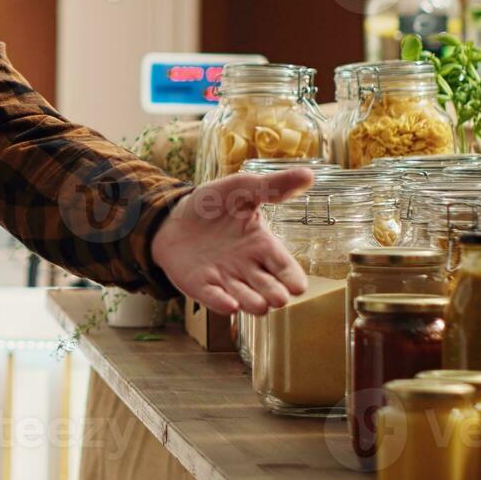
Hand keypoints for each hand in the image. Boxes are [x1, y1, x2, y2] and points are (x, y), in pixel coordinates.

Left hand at [150, 166, 312, 314]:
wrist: (172, 216)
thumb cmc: (214, 204)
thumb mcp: (242, 189)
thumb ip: (272, 186)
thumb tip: (308, 174)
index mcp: (262, 245)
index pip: (285, 268)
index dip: (293, 278)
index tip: (298, 286)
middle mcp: (248, 267)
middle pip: (270, 289)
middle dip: (275, 295)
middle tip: (277, 297)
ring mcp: (225, 279)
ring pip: (247, 300)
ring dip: (253, 303)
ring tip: (260, 304)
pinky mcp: (201, 286)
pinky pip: (214, 299)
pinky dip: (222, 304)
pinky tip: (230, 305)